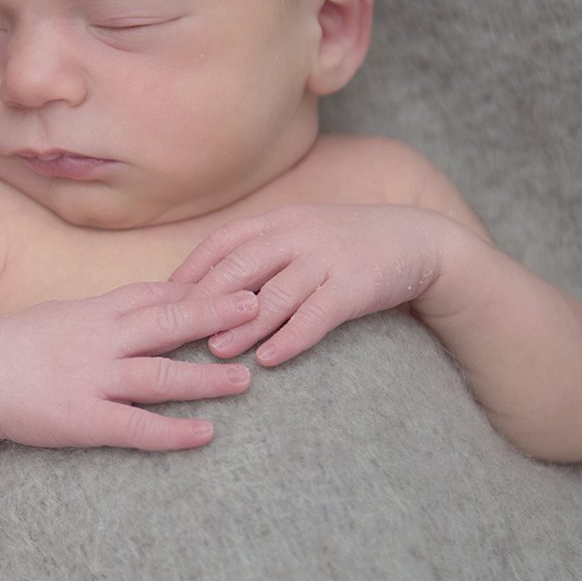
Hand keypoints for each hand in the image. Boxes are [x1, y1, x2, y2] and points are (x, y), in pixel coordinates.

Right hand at [0, 281, 257, 451]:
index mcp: (98, 312)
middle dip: (216, 314)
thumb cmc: (20, 346)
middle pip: (168, 323)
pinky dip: (173, 431)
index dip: (201, 287)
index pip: (158, 294)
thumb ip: (109, 311)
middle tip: (259, 304)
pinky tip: (204, 434)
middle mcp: (102, 341)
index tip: (239, 278)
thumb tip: (148, 301)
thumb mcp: (66, 314)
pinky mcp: (85, 419)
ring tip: (246, 379)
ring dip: (206, 377)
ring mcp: (95, 380)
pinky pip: (137, 426)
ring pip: (161, 375)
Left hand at [170, 203, 450, 365]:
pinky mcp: (354, 287)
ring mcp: (327, 259)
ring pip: (276, 294)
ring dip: (244, 324)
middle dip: (207, 299)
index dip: (192, 269)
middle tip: (178, 330)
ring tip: (218, 349)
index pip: (225, 242)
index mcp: (281, 221)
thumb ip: (262, 253)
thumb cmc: (347, 245)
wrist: (417, 242)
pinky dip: (291, 338)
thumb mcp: (302, 235)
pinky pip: (316, 315)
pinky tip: (271, 359)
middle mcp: (299, 235)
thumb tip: (209, 285)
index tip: (164, 297)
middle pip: (242, 266)